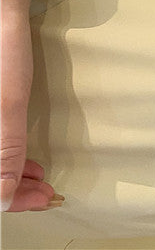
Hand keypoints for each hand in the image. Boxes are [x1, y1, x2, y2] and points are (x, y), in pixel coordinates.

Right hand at [1, 0, 60, 212]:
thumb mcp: (7, 105)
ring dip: (9, 177)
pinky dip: (5, 159)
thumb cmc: (2, 55)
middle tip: (47, 193)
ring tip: (41, 179)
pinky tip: (27, 163)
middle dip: (11, 191)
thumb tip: (0, 200)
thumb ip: (3, 151)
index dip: (8, 201)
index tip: (41, 202)